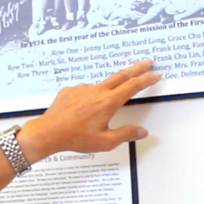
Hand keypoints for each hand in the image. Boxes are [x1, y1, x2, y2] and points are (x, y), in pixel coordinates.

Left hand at [17, 60, 158, 160]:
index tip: (155, 74)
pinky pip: (83, 91)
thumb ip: (125, 134)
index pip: (132, 86)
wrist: (48, 132)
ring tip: (103, 107)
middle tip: (147, 62)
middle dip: (136, 68)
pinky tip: (83, 110)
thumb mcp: (105, 142)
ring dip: (108, 90)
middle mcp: (96, 91)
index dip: (146, 79)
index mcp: (108, 102)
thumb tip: (142, 131)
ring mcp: (82, 88)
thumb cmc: (75, 138)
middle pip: (121, 75)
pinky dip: (88, 98)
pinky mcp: (69, 90)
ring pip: (100, 86)